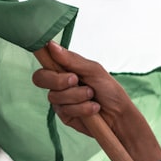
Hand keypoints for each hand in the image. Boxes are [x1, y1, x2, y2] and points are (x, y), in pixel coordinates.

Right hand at [32, 42, 160, 160]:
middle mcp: (59, 84)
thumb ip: (71, 59)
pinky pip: (65, 110)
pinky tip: (93, 108)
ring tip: (92, 96)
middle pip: (40, 78)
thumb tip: (51, 44)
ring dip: (77, 96)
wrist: (119, 114)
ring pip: (55, 96)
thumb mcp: (93, 70)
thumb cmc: (108, 89)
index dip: (43, 57)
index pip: (44, 61)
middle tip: (75, 80)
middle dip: (58, 80)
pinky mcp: (64, 116)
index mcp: (65, 69)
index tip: (50, 55)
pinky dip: (82, 108)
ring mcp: (60, 101)